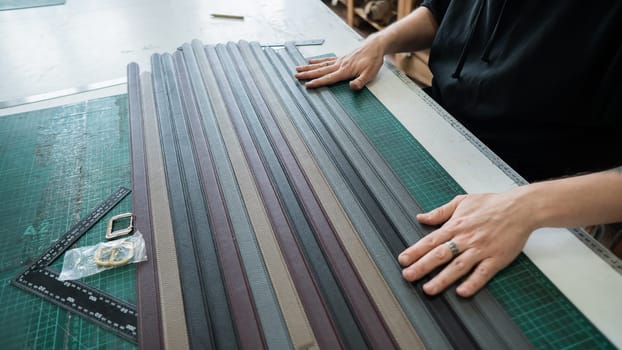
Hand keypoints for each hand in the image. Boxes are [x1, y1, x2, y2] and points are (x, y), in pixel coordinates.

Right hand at [294, 35, 385, 89]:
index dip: (317, 82)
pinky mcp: (340, 58)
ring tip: (298, 69)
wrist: (375, 46)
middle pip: (320, 71)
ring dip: (309, 68)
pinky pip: (326, 60)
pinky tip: (311, 62)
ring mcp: (339, 60)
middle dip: (307, 74)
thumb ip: (360, 82)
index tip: (307, 85)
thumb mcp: (370, 74)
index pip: (328, 78)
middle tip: (296, 76)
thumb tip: (352, 87)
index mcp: (345, 71)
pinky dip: (317, 61)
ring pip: (321, 65)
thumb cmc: (373, 60)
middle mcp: (339, 65)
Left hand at [398, 192, 535, 296]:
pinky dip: (472, 283)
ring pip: (458, 266)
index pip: (431, 240)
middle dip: (422, 267)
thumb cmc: (492, 204)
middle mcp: (466, 238)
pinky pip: (483, 273)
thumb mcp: (462, 202)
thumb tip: (422, 217)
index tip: (403, 260)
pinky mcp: (496, 259)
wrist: (520, 208)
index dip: (415, 251)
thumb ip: (440, 212)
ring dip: (442, 279)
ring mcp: (481, 249)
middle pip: (440, 254)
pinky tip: (462, 292)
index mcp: (456, 225)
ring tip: (428, 289)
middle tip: (408, 276)